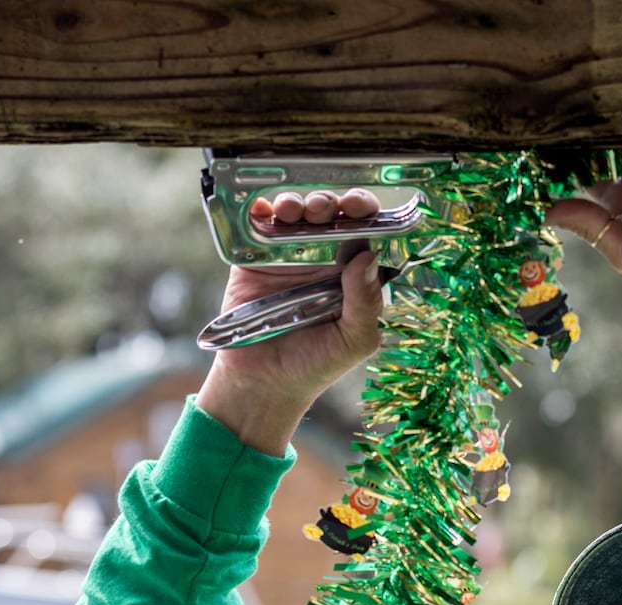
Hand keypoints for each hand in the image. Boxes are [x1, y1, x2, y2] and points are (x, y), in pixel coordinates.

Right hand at [198, 189, 385, 453]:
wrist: (265, 383)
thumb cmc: (317, 364)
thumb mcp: (356, 339)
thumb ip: (366, 301)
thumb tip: (368, 255)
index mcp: (353, 274)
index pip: (365, 231)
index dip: (364, 212)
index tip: (360, 207)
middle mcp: (323, 260)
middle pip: (330, 215)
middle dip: (328, 203)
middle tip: (322, 210)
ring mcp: (287, 258)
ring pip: (295, 214)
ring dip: (297, 203)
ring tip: (293, 211)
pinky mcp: (253, 261)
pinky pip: (257, 226)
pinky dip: (261, 210)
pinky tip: (266, 209)